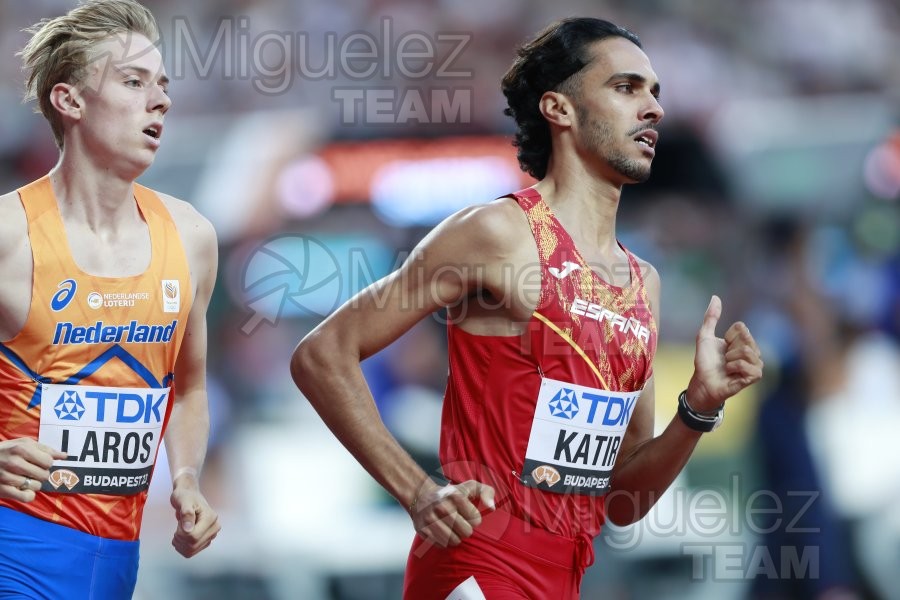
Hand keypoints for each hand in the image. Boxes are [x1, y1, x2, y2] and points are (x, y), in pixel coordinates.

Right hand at [0, 438, 65, 501]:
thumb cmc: (7, 451)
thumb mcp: (24, 444)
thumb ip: (45, 449)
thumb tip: (64, 456)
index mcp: (21, 449)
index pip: (48, 461)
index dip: (46, 463)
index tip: (39, 462)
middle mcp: (14, 463)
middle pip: (44, 474)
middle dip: (41, 474)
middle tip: (31, 471)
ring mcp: (7, 477)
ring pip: (36, 486)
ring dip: (33, 484)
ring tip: (24, 478)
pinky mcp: (3, 490)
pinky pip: (27, 497)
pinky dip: (29, 495)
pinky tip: (24, 489)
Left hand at [170, 476, 219, 557]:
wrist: (188, 497)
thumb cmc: (185, 497)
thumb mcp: (183, 501)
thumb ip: (186, 513)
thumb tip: (188, 529)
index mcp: (211, 518)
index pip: (193, 537)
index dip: (181, 533)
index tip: (179, 523)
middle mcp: (214, 528)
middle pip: (193, 545)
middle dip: (180, 539)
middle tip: (178, 527)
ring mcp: (211, 535)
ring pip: (191, 551)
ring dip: (180, 544)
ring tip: (179, 531)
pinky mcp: (205, 541)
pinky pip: (191, 552)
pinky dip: (181, 547)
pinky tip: (181, 537)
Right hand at [409, 479, 494, 547]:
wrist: (421, 496)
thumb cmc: (452, 494)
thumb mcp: (471, 487)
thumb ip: (487, 492)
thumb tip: (491, 508)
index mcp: (456, 496)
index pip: (476, 520)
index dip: (475, 519)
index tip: (468, 513)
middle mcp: (442, 506)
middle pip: (466, 532)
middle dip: (466, 529)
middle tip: (460, 522)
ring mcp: (430, 519)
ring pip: (454, 541)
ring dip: (456, 537)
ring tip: (452, 528)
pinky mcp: (423, 530)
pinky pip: (442, 545)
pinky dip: (444, 541)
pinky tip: (442, 531)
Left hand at [687, 295, 762, 411]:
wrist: (702, 382)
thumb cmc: (704, 362)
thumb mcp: (704, 336)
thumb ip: (711, 317)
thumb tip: (715, 296)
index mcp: (743, 341)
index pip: (742, 327)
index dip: (728, 336)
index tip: (722, 346)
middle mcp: (752, 351)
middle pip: (746, 338)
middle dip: (729, 348)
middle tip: (724, 359)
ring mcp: (755, 364)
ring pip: (747, 351)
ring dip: (730, 358)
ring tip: (726, 366)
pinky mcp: (754, 376)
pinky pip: (748, 365)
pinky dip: (734, 367)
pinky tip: (730, 373)